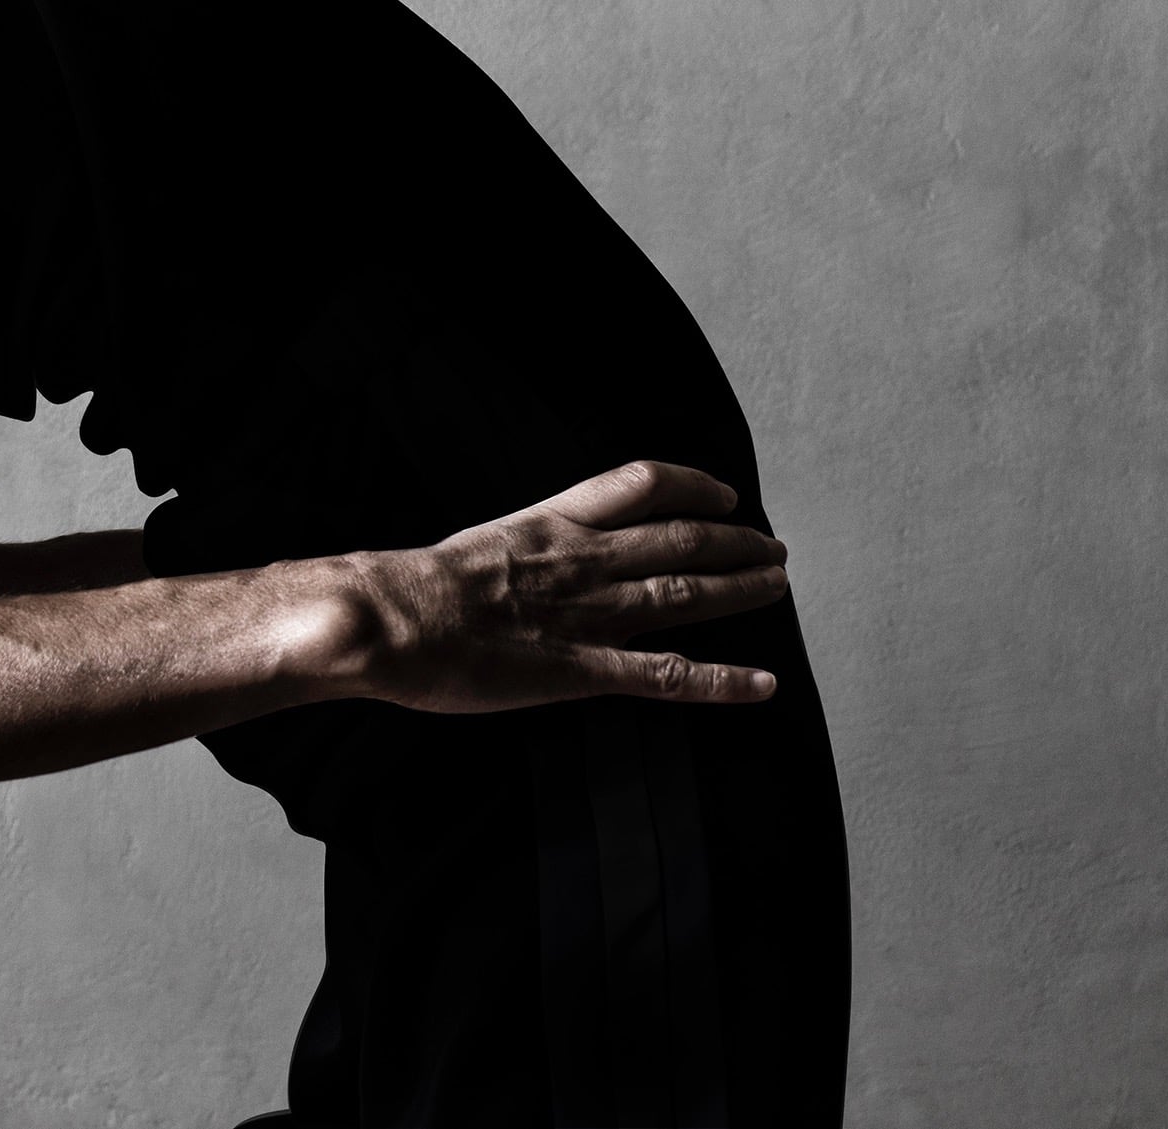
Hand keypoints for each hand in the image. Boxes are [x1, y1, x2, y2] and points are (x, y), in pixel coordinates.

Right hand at [333, 461, 789, 712]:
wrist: (391, 619)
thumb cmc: (413, 587)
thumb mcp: (475, 546)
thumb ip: (515, 549)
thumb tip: (523, 557)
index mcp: (551, 523)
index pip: (639, 485)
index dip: (692, 486)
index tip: (722, 494)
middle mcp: (582, 560)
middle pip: (679, 538)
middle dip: (733, 541)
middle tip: (770, 548)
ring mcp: (587, 614)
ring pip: (684, 592)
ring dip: (740, 589)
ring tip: (776, 586)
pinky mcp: (583, 670)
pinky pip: (666, 675)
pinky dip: (720, 680)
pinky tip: (760, 684)